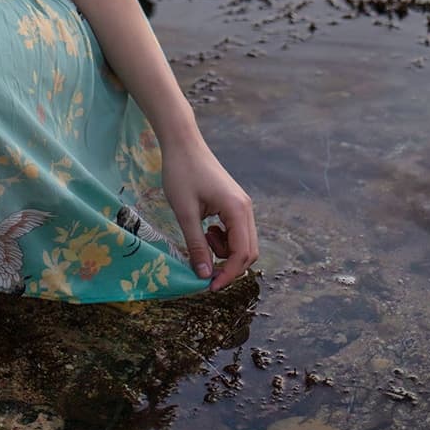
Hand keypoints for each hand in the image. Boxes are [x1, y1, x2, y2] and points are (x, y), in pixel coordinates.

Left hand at [162, 138, 258, 291]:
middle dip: (229, 266)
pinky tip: (206, 229)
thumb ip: (196, 245)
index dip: (228, 274)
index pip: (242, 254)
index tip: (209, 287)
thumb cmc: (181, 173)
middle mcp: (246, 208)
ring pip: (244, 242)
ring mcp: (242, 204)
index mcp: (237, 210)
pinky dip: (224, 239)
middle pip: (249, 251)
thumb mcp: (184, 212)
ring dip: (225, 251)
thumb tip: (204, 275)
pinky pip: (237, 231)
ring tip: (202, 238)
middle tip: (204, 270)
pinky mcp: (235, 202)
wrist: (182, 142)